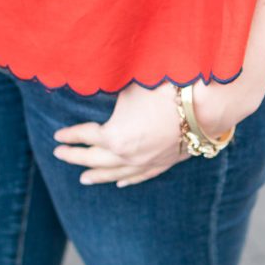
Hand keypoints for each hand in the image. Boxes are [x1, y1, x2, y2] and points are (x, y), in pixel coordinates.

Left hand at [51, 75, 250, 187]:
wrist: (206, 105)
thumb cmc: (166, 90)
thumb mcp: (129, 86)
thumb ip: (111, 91)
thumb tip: (97, 81)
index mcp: (114, 137)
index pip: (85, 135)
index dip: (70, 134)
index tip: (58, 135)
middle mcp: (128, 156)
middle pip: (95, 159)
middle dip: (76, 157)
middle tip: (60, 155)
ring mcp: (147, 163)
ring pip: (116, 174)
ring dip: (98, 175)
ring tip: (84, 179)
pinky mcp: (164, 164)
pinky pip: (140, 176)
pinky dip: (127, 180)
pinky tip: (120, 183)